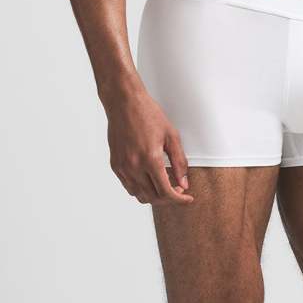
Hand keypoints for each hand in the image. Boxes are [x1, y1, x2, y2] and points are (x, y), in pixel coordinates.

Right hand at [104, 89, 193, 204]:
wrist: (124, 103)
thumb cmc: (148, 114)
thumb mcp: (171, 136)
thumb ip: (179, 162)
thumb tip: (184, 183)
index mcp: (150, 159)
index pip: (166, 192)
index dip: (179, 199)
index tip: (187, 198)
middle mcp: (134, 166)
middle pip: (153, 198)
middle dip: (168, 199)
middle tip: (178, 189)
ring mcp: (122, 167)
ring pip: (139, 195)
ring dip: (154, 196)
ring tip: (164, 184)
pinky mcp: (115, 165)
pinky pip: (128, 186)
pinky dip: (141, 189)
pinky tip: (149, 179)